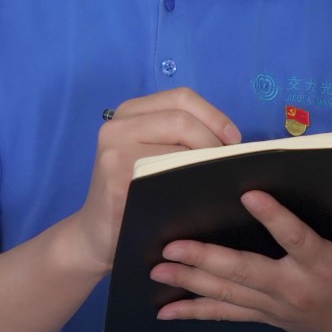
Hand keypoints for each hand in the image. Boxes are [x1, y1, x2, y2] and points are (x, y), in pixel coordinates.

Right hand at [69, 87, 240, 272]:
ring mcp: (114, 154)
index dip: (214, 116)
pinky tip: (197, 197)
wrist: (97, 233)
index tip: (233, 140)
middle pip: (181, 119)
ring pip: (177, 147)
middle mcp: (117, 127)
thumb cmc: (135, 191)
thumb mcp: (148, 150)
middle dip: (212, 142)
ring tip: (214, 181)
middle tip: (225, 166)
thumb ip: (178, 134)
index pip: (181, 98)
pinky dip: (191, 185)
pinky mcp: (117, 182)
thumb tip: (229, 138)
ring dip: (205, 164)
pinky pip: (167, 177)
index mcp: (129, 112)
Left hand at [150, 189, 331, 331]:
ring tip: (158, 268)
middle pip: (244, 271)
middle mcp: (293, 287)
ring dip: (190, 280)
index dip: (274, 218)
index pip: (296, 239)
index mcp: (324, 267)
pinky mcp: (265, 315)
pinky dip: (195, 311)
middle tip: (172, 245)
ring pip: (227, 292)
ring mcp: (275, 305)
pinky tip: (166, 309)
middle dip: (206, 259)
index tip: (249, 195)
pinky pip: (226, 313)